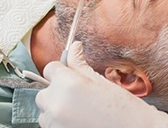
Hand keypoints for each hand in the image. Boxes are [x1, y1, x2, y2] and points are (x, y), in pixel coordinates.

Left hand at [36, 41, 167, 127]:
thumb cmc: (123, 108)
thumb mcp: (101, 81)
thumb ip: (80, 63)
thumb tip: (74, 47)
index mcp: (68, 85)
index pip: (50, 68)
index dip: (61, 69)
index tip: (69, 73)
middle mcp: (57, 104)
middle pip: (44, 91)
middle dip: (57, 90)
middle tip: (77, 93)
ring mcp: (55, 123)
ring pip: (45, 110)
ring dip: (56, 107)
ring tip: (79, 108)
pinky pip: (50, 124)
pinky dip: (59, 120)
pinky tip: (78, 119)